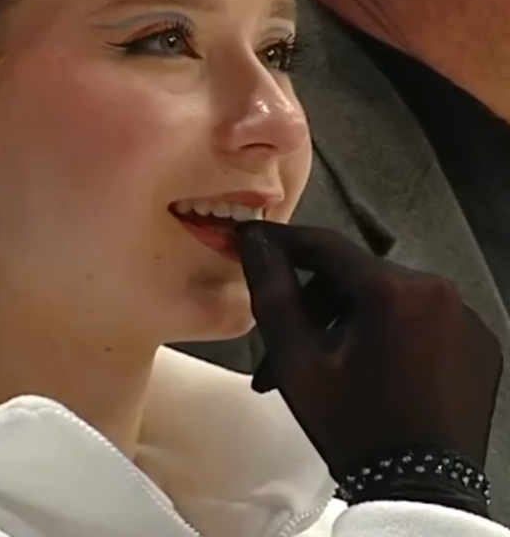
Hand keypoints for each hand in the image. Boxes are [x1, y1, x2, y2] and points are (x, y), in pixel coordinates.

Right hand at [237, 222, 502, 480]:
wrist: (420, 493)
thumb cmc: (354, 427)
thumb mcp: (298, 360)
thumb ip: (273, 291)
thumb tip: (254, 240)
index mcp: (393, 289)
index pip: (325, 246)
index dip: (283, 242)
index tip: (253, 240)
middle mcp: (437, 291)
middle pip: (354, 280)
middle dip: (314, 308)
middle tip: (285, 348)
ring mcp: (465, 318)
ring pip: (385, 301)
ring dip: (348, 323)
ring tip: (324, 368)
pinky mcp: (479, 343)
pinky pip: (419, 321)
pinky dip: (388, 334)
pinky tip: (369, 370)